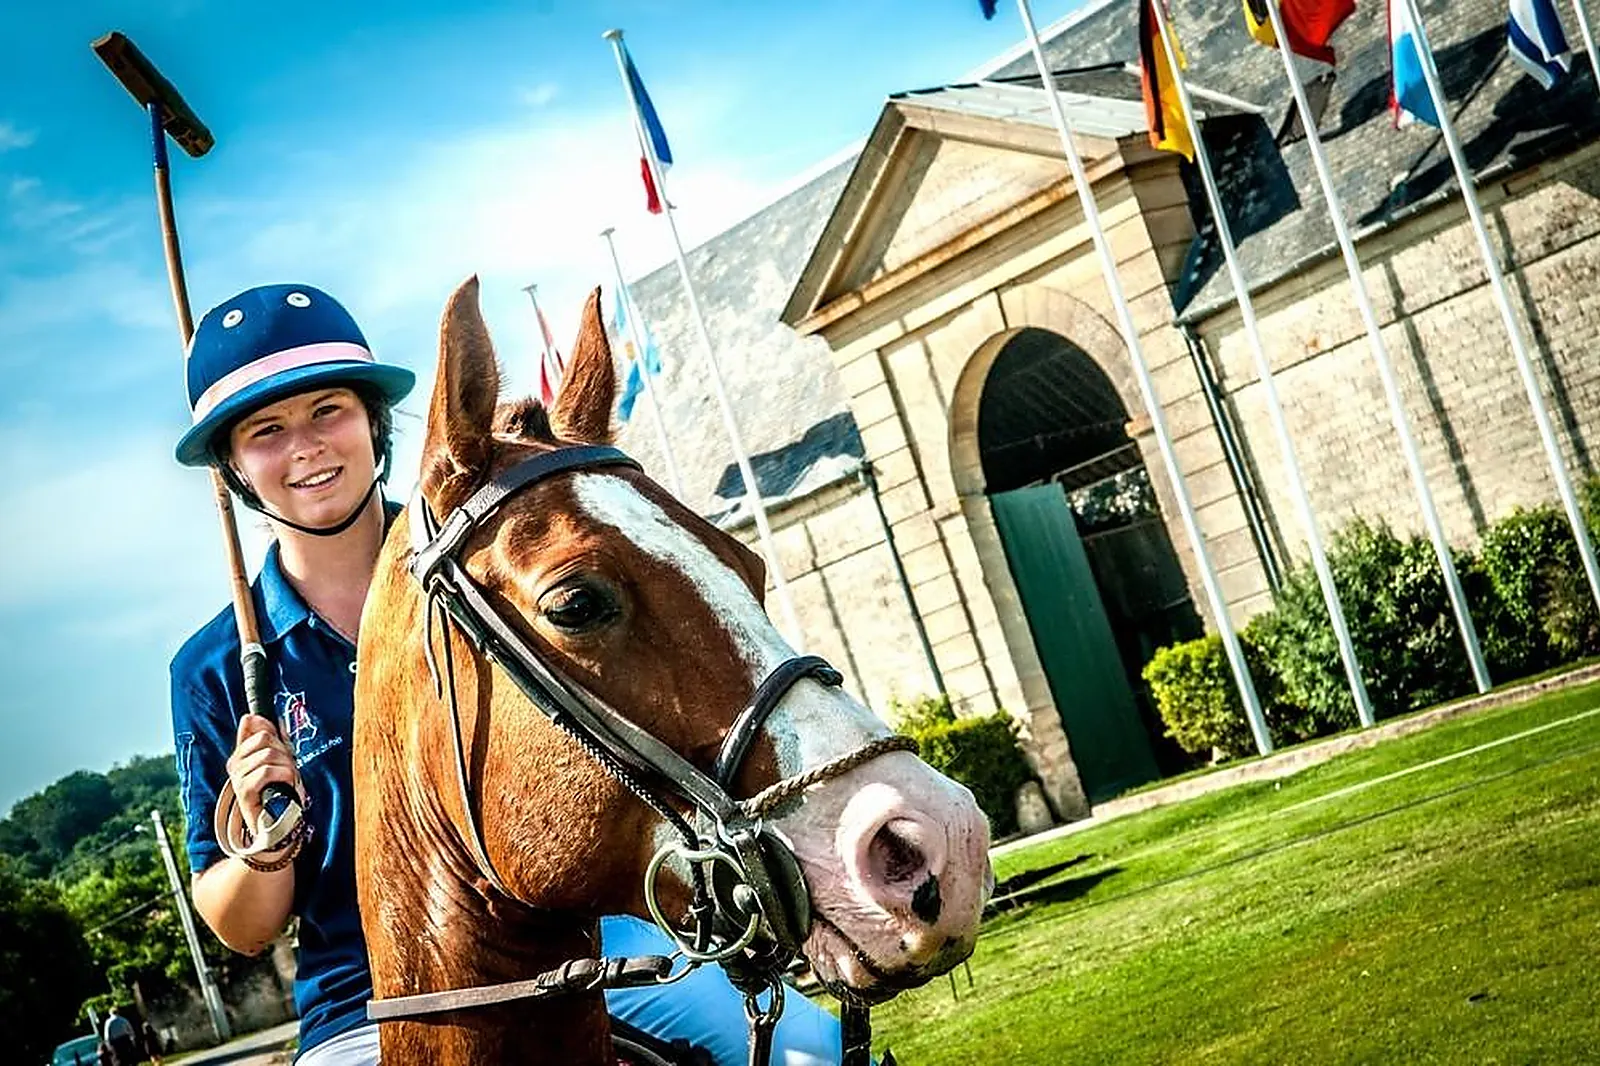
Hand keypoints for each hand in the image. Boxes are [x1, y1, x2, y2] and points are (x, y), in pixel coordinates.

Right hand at [225, 713, 300, 831]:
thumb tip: (263, 717)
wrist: (276, 824)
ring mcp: (237, 777)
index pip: (252, 723)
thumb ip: (272, 740)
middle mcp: (235, 763)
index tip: (283, 742)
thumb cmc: (278, 793)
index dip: (272, 727)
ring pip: (269, 754)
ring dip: (288, 766)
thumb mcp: (277, 762)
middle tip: (290, 768)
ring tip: (289, 779)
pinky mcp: (244, 791)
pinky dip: (284, 775)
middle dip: (285, 750)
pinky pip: (267, 771)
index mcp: (241, 754)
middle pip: (265, 737)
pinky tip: (286, 784)